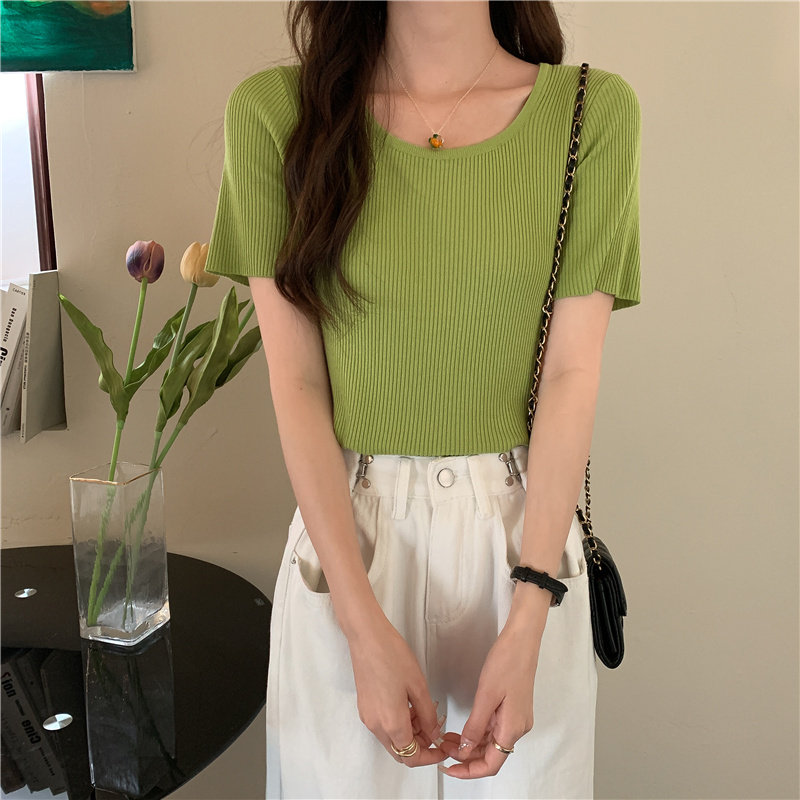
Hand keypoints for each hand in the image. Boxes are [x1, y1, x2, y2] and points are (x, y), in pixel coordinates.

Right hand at [347, 613, 447, 767]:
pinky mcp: (365, 707)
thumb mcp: (418, 686)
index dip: (431, 757)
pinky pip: (384, 727)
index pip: (412, 757)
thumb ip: (428, 715)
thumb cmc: (392, 656)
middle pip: (400, 752)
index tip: (443, 748)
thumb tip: (434, 733)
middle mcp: (376, 726)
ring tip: (425, 711)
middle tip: (436, 728)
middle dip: (421, 746)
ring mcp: (368, 717)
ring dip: (410, 734)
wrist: (366, 637)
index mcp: (391, 723)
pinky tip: (409, 706)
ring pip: (392, 740)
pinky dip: (399, 724)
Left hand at [437, 627, 539, 777]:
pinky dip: (477, 731)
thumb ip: (475, 726)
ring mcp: (516, 718)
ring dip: (470, 744)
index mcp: (513, 728)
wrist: (522, 640)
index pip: (491, 764)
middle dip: (466, 756)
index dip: (469, 771)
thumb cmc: (507, 662)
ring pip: (491, 742)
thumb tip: (465, 749)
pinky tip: (463, 728)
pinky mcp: (513, 708)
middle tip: (443, 748)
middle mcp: (517, 727)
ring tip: (448, 739)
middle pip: (491, 755)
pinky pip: (494, 728)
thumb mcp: (486, 695)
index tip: (450, 768)